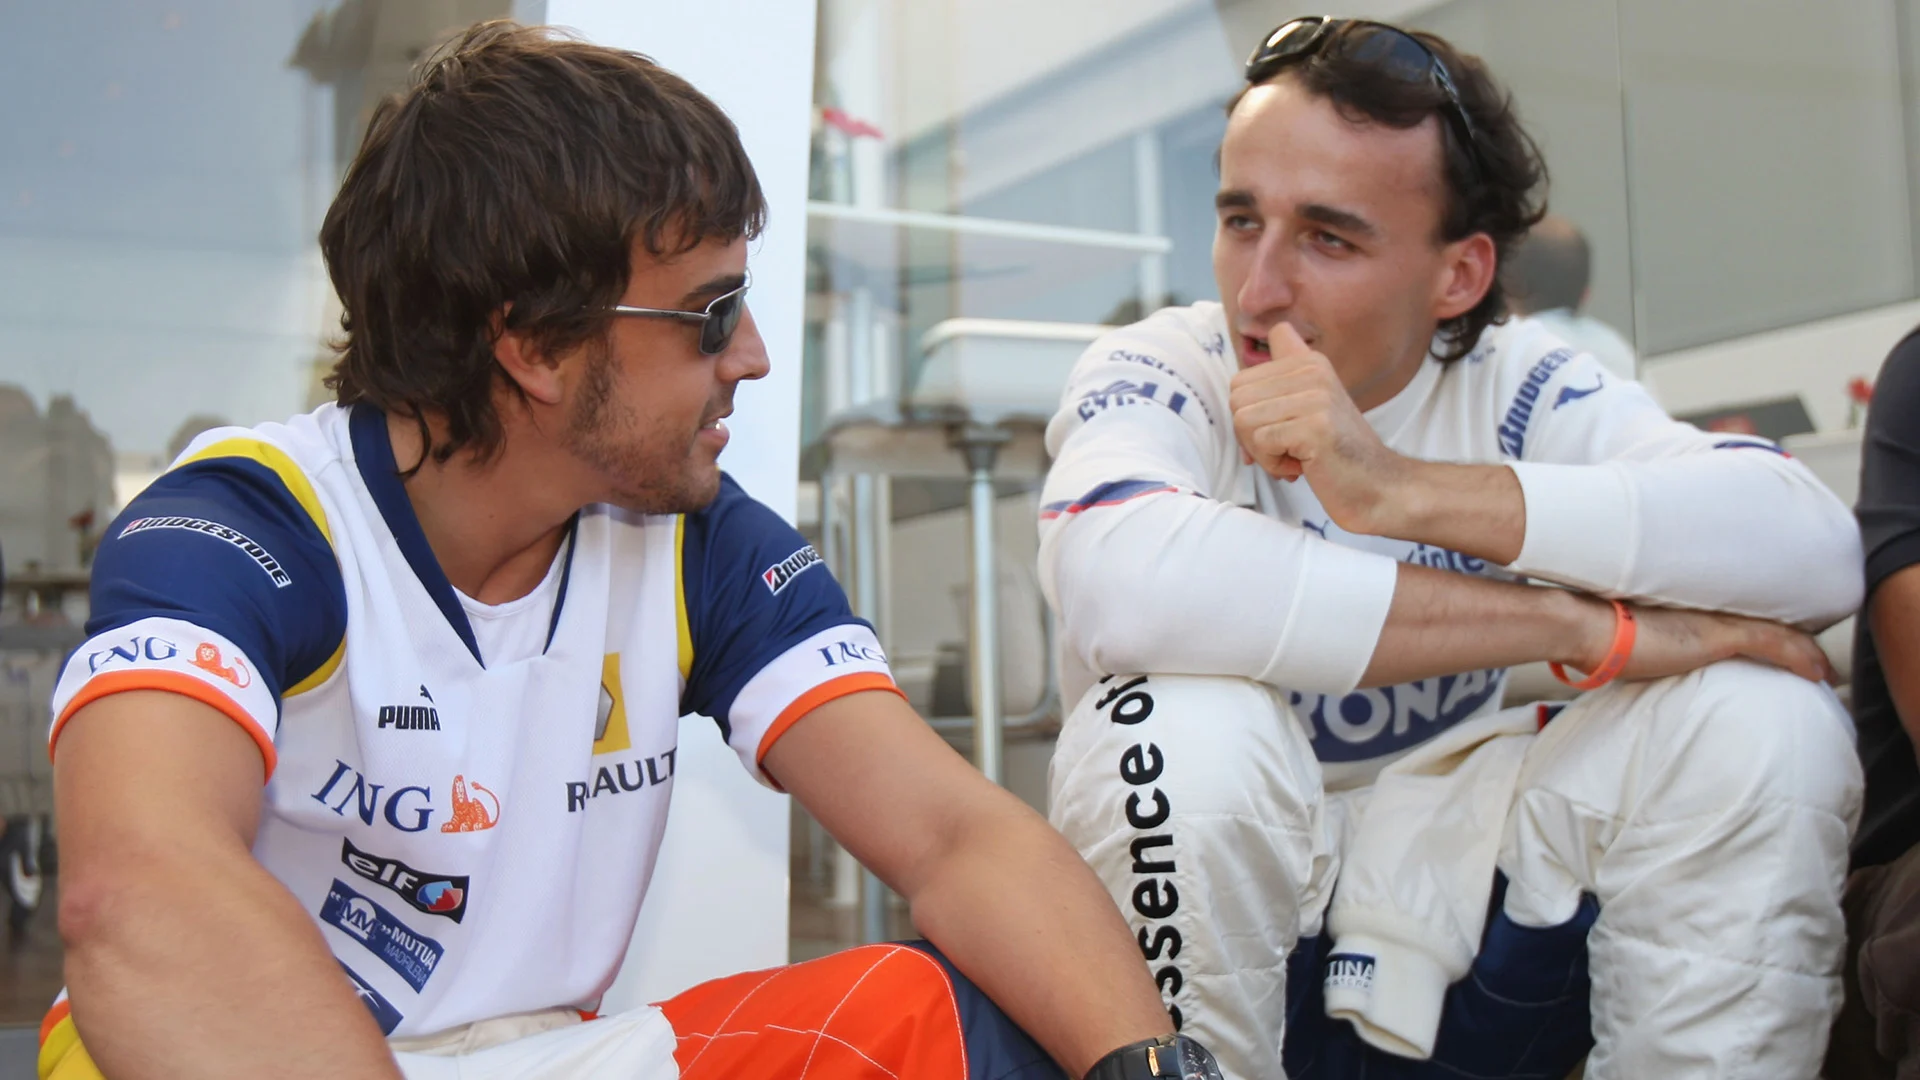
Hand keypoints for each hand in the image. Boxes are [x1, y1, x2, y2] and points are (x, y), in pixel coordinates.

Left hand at [1228, 322, 1409, 533]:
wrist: (1378, 487)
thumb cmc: (1335, 454)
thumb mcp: (1307, 408)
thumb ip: (1277, 387)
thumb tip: (1234, 387)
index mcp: (1308, 361)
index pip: (1240, 380)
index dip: (1247, 410)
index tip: (1273, 426)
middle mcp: (1312, 370)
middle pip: (1236, 400)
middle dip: (1250, 435)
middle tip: (1285, 448)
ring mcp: (1315, 396)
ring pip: (1243, 421)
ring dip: (1262, 451)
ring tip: (1296, 456)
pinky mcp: (1314, 425)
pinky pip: (1260, 442)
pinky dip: (1273, 463)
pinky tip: (1302, 466)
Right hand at [1564, 595, 1836, 684]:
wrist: (1584, 626)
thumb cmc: (1594, 636)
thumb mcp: (1625, 642)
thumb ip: (1640, 647)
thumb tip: (1627, 662)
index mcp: (1686, 610)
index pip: (1738, 616)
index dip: (1768, 629)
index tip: (1785, 643)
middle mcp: (1706, 608)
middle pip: (1764, 620)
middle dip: (1793, 640)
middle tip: (1814, 659)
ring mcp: (1713, 620)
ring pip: (1776, 632)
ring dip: (1806, 653)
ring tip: (1825, 672)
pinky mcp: (1717, 635)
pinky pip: (1773, 644)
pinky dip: (1800, 658)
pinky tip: (1819, 673)